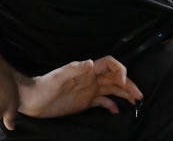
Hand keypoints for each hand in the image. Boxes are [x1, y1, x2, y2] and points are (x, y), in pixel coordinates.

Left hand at [17, 56, 142, 117]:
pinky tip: (117, 110)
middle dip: (128, 84)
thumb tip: (91, 62)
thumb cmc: (44, 86)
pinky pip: (103, 101)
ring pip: (112, 89)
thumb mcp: (58, 77)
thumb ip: (74, 69)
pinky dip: (112, 105)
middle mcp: (90, 79)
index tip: (123, 82)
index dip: (119, 70)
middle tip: (139, 95)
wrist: (32, 99)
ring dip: (124, 93)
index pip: (109, 64)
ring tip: (136, 101)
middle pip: (115, 78)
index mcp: (86, 70)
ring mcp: (88, 90)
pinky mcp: (85, 101)